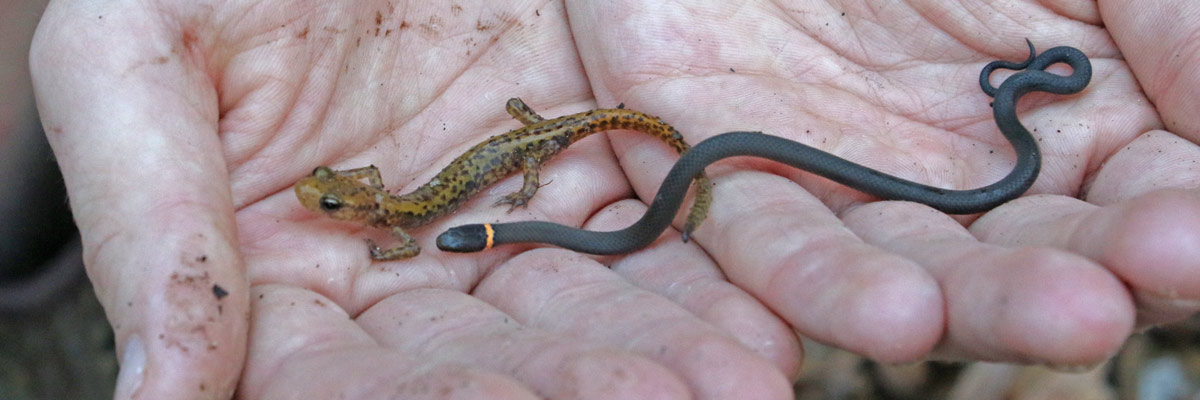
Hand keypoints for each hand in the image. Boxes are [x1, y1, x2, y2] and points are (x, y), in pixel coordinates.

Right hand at [33, 1, 797, 397]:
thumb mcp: (136, 59)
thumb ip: (149, 226)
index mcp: (284, 278)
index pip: (348, 381)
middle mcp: (406, 270)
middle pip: (494, 359)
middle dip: (579, 388)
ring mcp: (502, 217)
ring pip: (588, 308)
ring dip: (662, 350)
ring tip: (739, 381)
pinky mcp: (584, 156)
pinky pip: (651, 228)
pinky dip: (704, 276)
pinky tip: (760, 317)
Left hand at [572, 0, 1199, 365]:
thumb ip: (1178, 32)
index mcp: (1083, 139)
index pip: (1142, 211)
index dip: (1164, 237)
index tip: (1180, 244)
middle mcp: (979, 193)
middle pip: (1020, 268)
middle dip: (1042, 291)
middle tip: (1084, 309)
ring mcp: (865, 200)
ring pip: (901, 273)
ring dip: (931, 305)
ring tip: (929, 319)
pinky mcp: (754, 187)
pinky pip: (771, 251)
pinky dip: (806, 284)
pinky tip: (871, 314)